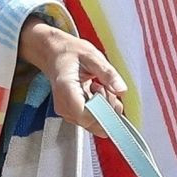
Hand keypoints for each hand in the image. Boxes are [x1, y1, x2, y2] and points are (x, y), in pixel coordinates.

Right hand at [19, 16, 126, 137]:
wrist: (55, 54)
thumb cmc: (71, 53)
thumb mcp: (92, 56)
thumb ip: (108, 73)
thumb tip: (121, 90)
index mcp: (66, 88)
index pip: (85, 114)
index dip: (103, 114)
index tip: (116, 103)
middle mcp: (63, 104)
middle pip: (90, 122)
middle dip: (107, 110)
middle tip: (109, 88)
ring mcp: (65, 111)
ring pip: (92, 122)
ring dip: (103, 108)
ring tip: (99, 87)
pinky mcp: (70, 114)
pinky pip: (90, 119)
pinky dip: (99, 108)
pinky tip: (96, 92)